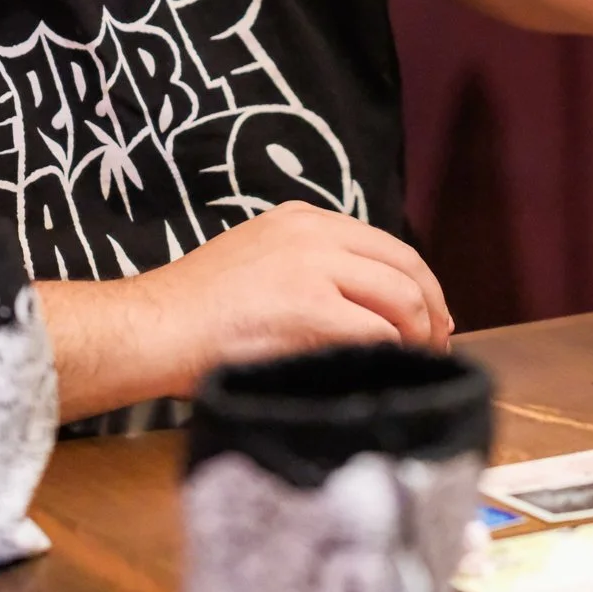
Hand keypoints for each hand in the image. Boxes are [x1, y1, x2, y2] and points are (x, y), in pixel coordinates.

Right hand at [136, 202, 453, 389]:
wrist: (154, 326)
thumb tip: (364, 305)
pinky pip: (377, 331)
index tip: (430, 317)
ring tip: (419, 364)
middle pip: (404, 266)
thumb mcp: (259, 262)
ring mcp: (313, 267)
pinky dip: (394, 354)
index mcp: (302, 219)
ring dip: (420, 335)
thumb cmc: (197, 312)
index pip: (386, 245)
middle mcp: (313, 233)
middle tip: (438, 345)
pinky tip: (391, 373)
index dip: (420, 283)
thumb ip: (310, 270)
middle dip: (432, 309)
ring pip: (401, 297)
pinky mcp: (310, 307)